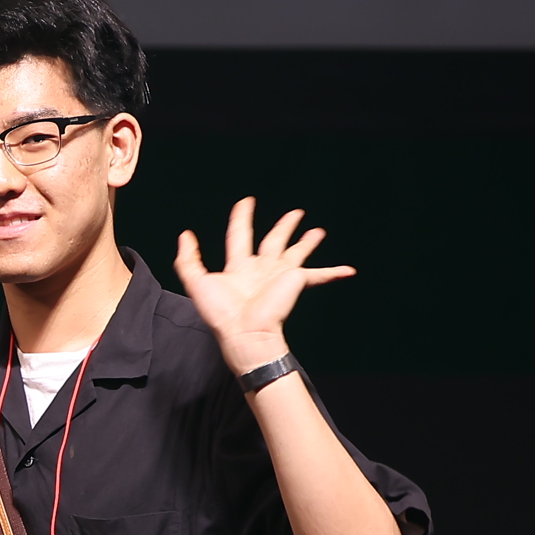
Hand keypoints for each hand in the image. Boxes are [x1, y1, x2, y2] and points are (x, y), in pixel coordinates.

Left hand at [174, 198, 355, 375]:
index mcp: (239, 268)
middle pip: (274, 241)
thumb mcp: (197, 282)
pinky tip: (349, 271)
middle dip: (284, 226)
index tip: (246, 201)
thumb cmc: (222, 314)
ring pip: (296, 252)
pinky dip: (334, 273)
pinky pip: (319, 275)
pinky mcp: (296, 280)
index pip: (240, 236)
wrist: (245, 332)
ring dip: (307, 242)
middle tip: (296, 213)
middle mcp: (261, 269)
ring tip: (318, 231)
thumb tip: (185, 235)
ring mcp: (280, 275)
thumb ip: (189, 260)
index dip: (241, 217)